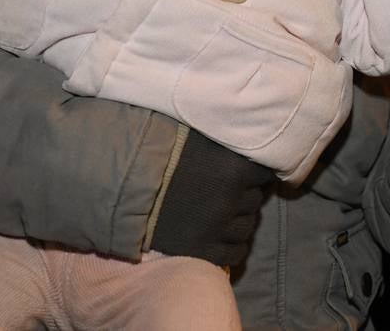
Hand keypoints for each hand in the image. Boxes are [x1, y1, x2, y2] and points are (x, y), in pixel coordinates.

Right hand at [149, 128, 272, 265]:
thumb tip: (250, 136)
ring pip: (247, 227)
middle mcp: (231, 197)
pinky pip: (235, 253)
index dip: (255, 173)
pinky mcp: (203, 250)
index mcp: (234, 167)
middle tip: (227, 192)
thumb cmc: (160, 153)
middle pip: (256, 200)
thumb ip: (227, 143)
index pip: (266, 173)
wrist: (123, 185)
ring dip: (238, 220)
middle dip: (244, 196)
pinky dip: (232, 245)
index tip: (244, 173)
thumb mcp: (199, 138)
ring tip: (221, 214)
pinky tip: (220, 236)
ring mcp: (217, 227)